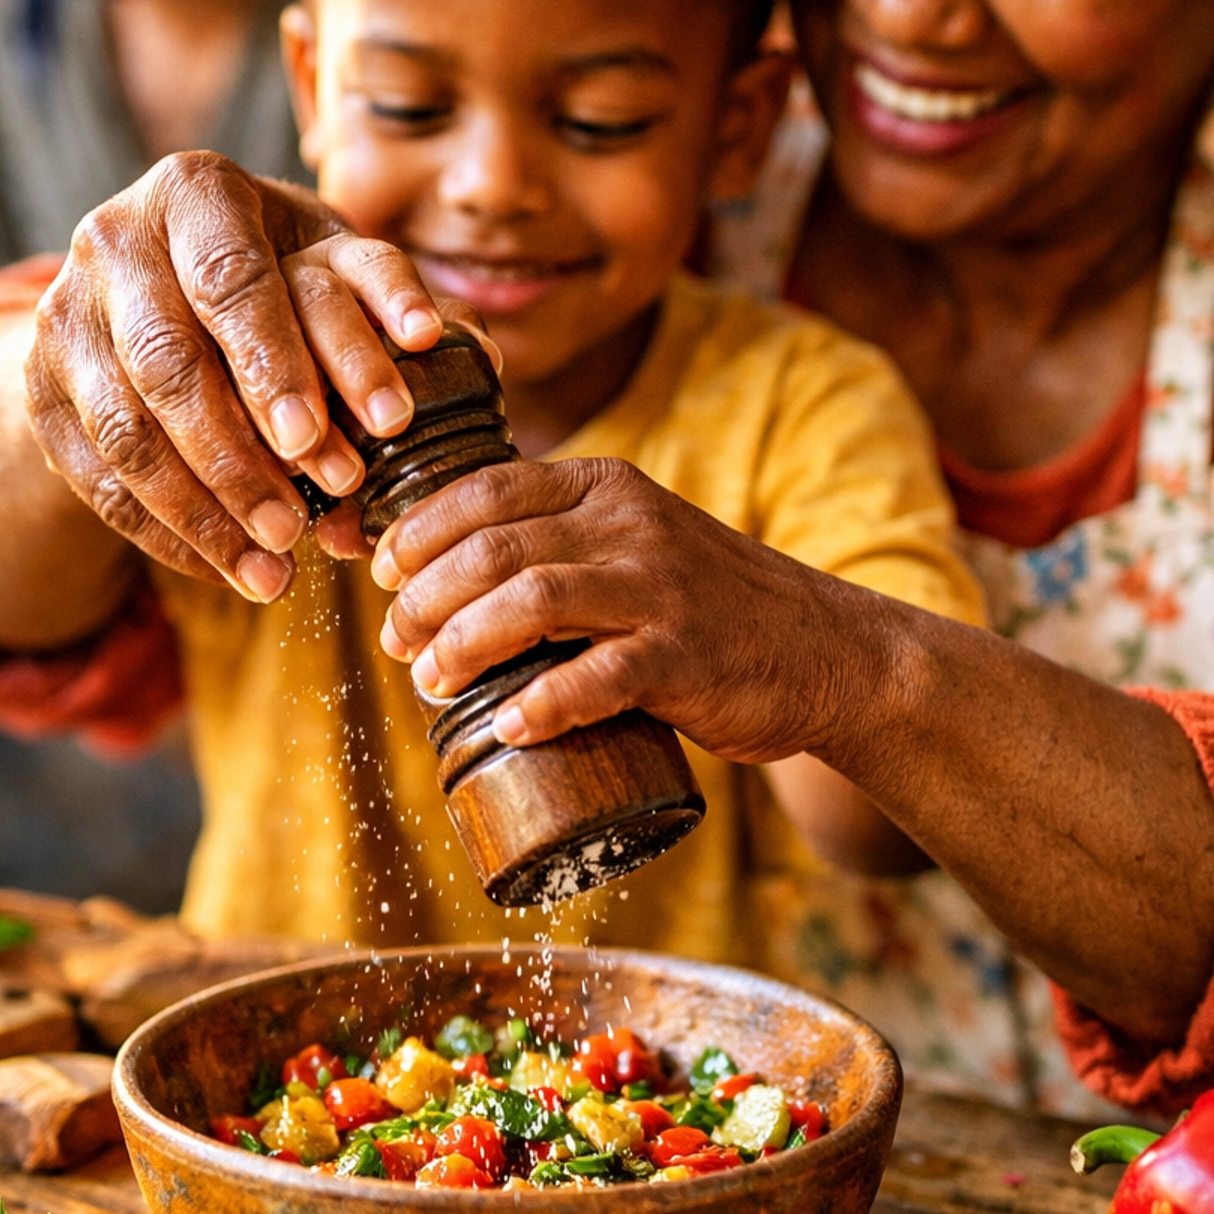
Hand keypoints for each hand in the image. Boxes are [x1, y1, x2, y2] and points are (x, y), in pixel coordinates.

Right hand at [26, 151, 445, 599]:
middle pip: (167, 361)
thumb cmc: (275, 276)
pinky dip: (166, 534)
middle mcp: (114, 238)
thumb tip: (479, 361)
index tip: (317, 443)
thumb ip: (389, 304)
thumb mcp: (328, 263)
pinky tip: (227, 572)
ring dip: (203, 511)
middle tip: (298, 526)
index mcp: (196, 191)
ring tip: (273, 569)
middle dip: (235, 455)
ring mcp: (65, 315)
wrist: (149, 288)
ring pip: (126, 430)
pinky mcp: (41, 387)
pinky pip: (98, 477)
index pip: (230, 280)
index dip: (273, 365)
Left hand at [372, 455, 860, 762]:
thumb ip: (565, 546)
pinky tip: (507, 725)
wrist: (829, 651)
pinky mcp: (685, 657)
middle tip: (396, 642)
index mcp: (609, 488)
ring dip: (462, 643)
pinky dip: (542, 703)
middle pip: (494, 547)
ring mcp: (660, 590)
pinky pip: (598, 677)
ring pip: (532, 600)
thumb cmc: (714, 608)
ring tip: (429, 680)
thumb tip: (452, 586)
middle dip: (424, 598)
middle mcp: (631, 526)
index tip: (383, 574)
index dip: (420, 531)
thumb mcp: (639, 544)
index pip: (488, 489)